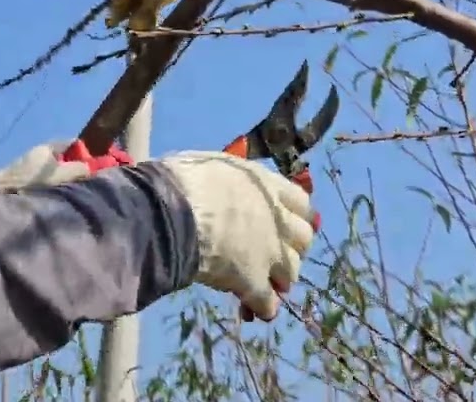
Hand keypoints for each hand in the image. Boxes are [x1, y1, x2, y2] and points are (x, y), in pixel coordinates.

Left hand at [0, 139, 133, 192]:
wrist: (0, 195)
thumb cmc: (34, 182)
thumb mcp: (63, 175)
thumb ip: (80, 169)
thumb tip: (90, 168)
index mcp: (47, 147)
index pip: (71, 143)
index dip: (84, 151)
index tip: (93, 163)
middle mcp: (36, 152)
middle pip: (60, 156)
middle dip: (72, 165)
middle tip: (83, 179)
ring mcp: (25, 165)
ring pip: (49, 168)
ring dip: (60, 176)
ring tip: (68, 190)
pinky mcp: (17, 179)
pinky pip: (40, 177)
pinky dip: (48, 183)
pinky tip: (52, 195)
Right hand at [156, 151, 317, 321]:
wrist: (172, 213)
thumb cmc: (184, 180)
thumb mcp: (215, 165)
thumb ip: (232, 180)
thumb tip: (228, 184)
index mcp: (267, 187)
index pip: (301, 203)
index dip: (296, 214)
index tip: (287, 221)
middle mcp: (277, 220)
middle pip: (303, 239)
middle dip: (292, 248)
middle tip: (274, 253)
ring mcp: (269, 253)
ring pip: (292, 272)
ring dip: (280, 278)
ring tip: (265, 283)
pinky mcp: (252, 282)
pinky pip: (268, 303)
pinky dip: (263, 308)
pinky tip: (252, 310)